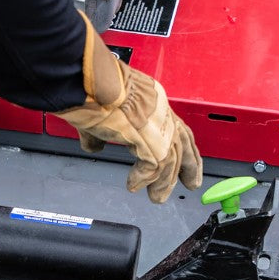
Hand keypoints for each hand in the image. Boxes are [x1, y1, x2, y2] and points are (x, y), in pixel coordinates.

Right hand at [54, 15, 202, 203]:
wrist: (86, 82)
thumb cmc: (89, 88)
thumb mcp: (99, 111)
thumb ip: (100, 132)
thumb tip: (94, 145)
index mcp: (152, 99)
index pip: (175, 125)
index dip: (181, 145)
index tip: (183, 160)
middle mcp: (160, 110)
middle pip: (183, 142)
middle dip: (188, 166)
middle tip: (191, 183)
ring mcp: (156, 124)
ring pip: (172, 158)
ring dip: (165, 181)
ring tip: (157, 197)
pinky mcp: (148, 138)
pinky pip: (154, 165)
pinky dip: (145, 179)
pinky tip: (134, 185)